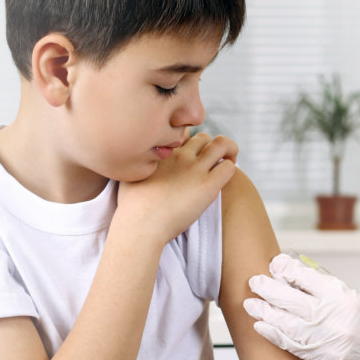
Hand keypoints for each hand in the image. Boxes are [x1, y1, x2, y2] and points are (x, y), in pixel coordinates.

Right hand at [113, 133, 237, 241]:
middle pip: (203, 137)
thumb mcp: (128, 174)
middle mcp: (180, 155)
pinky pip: (229, 167)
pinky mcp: (208, 186)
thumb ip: (137, 163)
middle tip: (212, 162)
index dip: (188, 143)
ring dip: (228, 151)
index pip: (183, 134)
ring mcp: (195, 169)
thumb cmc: (131, 207)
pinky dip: (231, 167)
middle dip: (210, 147)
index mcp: (163, 152)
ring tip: (227, 162)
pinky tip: (224, 176)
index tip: (189, 156)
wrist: (140, 225)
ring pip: (221, 145)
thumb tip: (136, 161)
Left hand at [244, 254, 359, 359]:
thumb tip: (291, 278)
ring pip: (287, 326)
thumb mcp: (355, 299)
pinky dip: (276, 337)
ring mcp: (328, 344)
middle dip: (269, 290)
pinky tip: (263, 328)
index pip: (307, 279)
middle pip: (291, 302)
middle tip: (254, 282)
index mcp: (344, 298)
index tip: (274, 264)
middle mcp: (334, 320)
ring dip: (266, 315)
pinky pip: (295, 349)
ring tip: (252, 305)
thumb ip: (325, 291)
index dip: (286, 270)